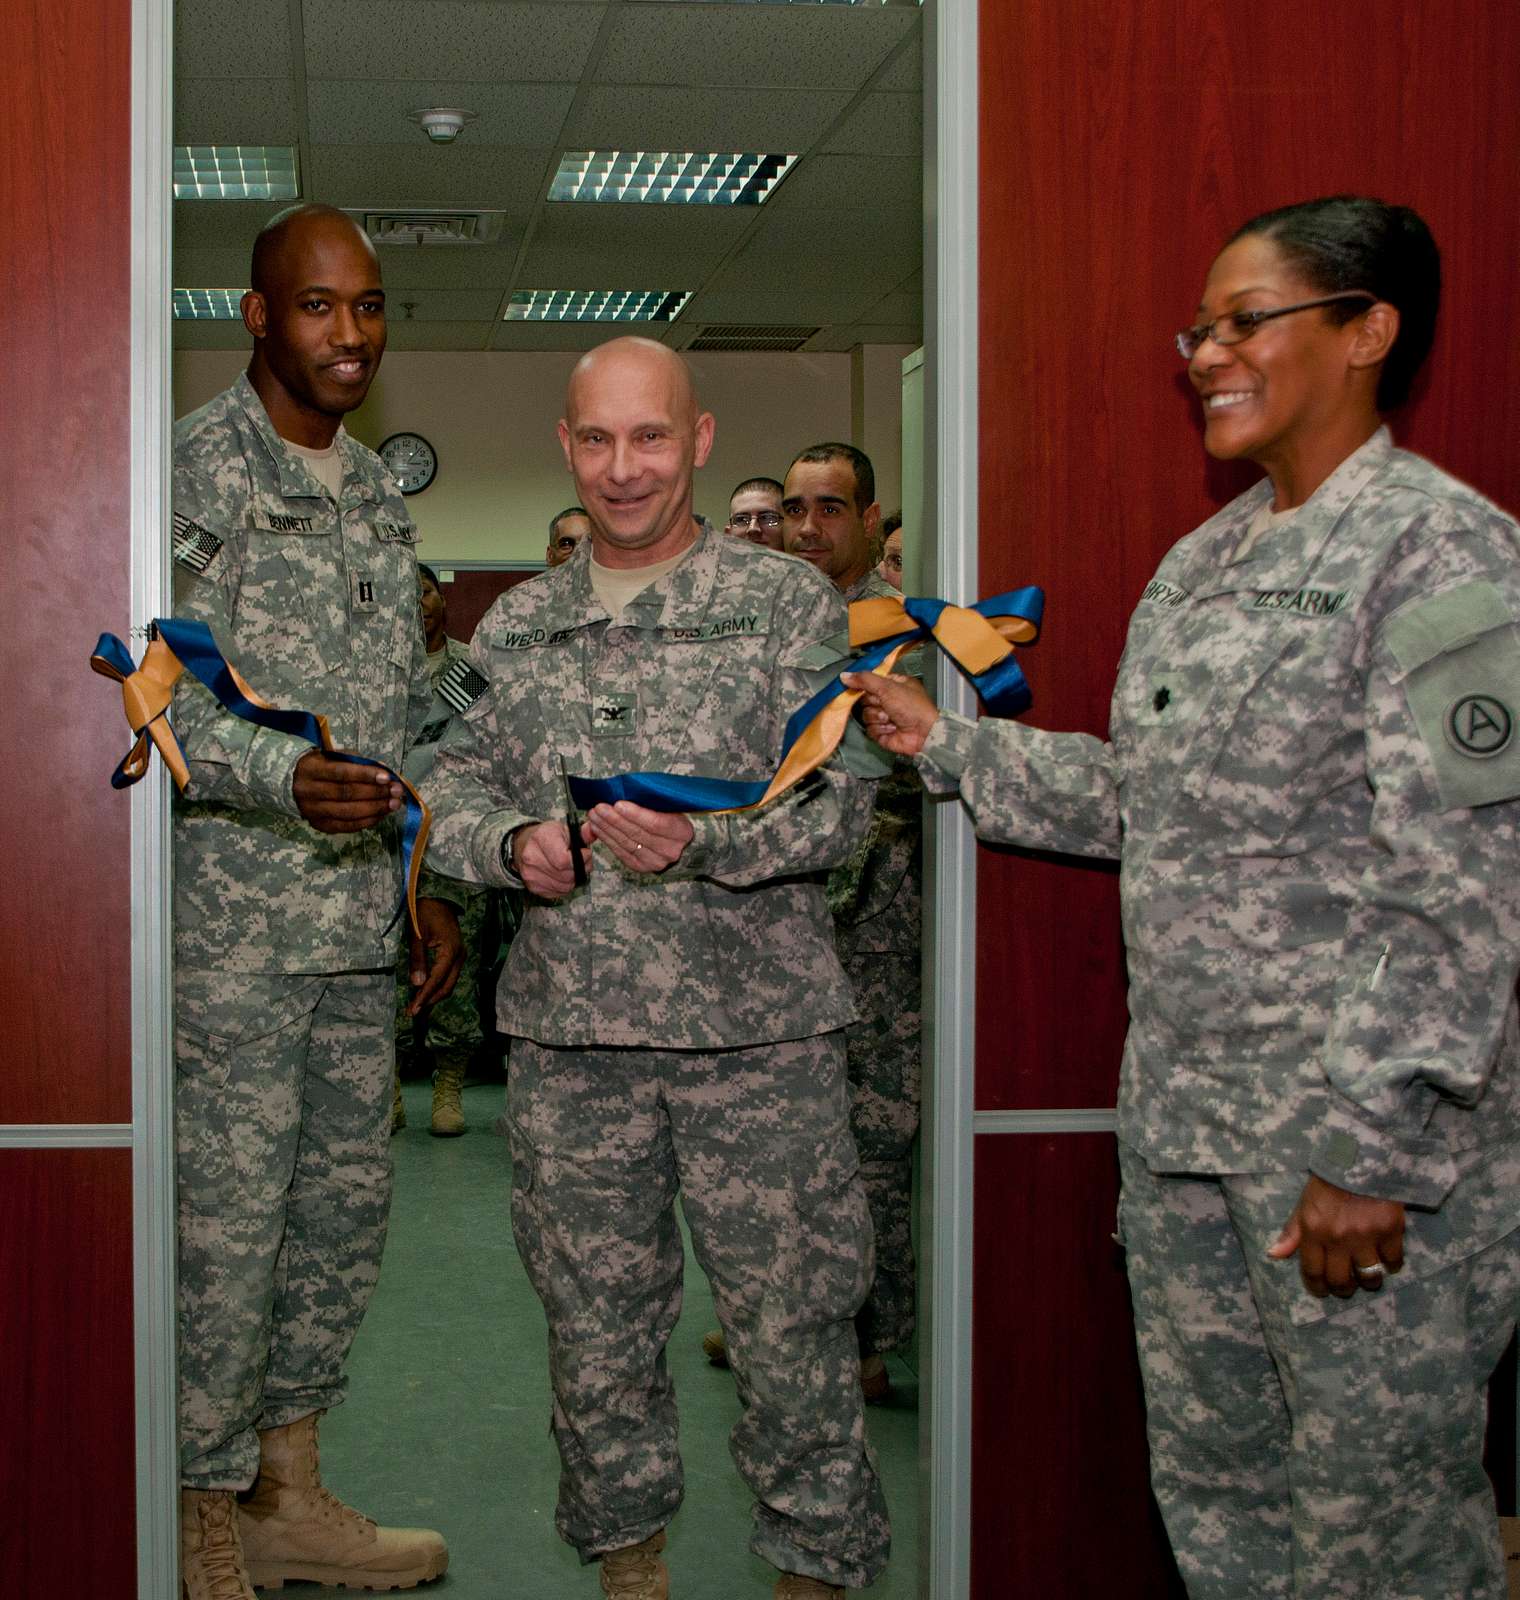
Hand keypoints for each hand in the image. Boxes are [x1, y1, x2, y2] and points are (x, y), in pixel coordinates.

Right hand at [293, 751, 403, 833]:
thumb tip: (385, 773)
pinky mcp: (319, 825)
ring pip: (348, 812)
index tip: (387, 778)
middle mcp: (307, 791)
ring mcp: (311, 811)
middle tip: (397, 792)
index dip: (365, 775)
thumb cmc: (323, 766)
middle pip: (346, 794)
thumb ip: (357, 762)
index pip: (341, 772)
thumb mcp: (335, 757)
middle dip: (376, 793)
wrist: (295, 784)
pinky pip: (346, 826)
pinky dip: (367, 821)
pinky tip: (381, 815)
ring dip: (375, 809)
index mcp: (310, 768)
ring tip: (394, 804)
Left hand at [406, 898, 463, 1015]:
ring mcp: (460, 955)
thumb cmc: (425, 912)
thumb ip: (417, 959)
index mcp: (451, 951)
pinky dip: (438, 985)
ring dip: (434, 995)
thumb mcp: (417, 934)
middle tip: (413, 1011)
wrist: (438, 897)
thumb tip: (417, 984)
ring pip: (449, 983)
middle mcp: (459, 956)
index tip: (413, 1009)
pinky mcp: (456, 954)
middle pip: (447, 986)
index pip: (436, 980)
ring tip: (418, 1005)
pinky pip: (449, 976)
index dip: (425, 996)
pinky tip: (426, 990)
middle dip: (430, 1000)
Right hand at [512, 820, 593, 898]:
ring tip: (574, 869)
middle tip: (584, 863)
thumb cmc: (548, 837)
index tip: (586, 854)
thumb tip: (591, 831)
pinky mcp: (533, 887)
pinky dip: (565, 886)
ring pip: (563, 887)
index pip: (563, 860)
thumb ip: (582, 833)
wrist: (525, 845)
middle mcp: (531, 857)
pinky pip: (557, 893)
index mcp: (540, 838)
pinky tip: (563, 876)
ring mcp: (530, 874)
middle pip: (565, 875)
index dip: (580, 859)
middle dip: (580, 870)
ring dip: (574, 880)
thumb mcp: (564, 829)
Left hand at [584, 801, 693, 872]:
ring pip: (626, 843)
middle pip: (638, 834)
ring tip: (594, 815)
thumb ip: (650, 801)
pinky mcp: (641, 866)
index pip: (657, 823)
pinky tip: (597, 828)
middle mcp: (670, 850)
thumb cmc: (668, 817)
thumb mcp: (667, 806)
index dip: (636, 814)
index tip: (618, 804)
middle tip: (599, 807)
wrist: (673, 841)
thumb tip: (623, 795)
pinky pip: (620, 852)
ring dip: (607, 828)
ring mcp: (655, 861)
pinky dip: (607, 839)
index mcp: (682, 832)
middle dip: (615, 819)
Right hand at [840, 671, 939, 756]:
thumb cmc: (912, 706)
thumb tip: (844, 676)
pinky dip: (881, 729)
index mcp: (893, 685)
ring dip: (878, 717)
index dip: (865, 685)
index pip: (870, 682)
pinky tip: (892, 728)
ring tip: (892, 718)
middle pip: (865, 699)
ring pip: (866, 715)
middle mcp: (889, 700)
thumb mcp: (888, 687)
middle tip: (885, 704)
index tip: (862, 687)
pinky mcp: (882, 732)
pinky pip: (870, 729)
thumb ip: (865, 680)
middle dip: (874, 703)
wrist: (923, 732)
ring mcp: (885, 717)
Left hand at [1267, 1174, 1404, 1298]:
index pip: (1313, 1272)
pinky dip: (1391, 1263)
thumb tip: (1274, 1254)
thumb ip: (1293, 1231)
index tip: (1323, 1291)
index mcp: (1314, 1231)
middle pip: (1341, 1282)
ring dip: (1368, 1281)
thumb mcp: (1305, 1203)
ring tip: (1368, 1273)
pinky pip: (1393, 1262)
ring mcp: (1366, 1237)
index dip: (1318, 1287)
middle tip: (1347, 1285)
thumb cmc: (1329, 1182)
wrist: (1362, 1159)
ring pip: (1369, 1278)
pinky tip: (1386, 1256)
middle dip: (1343, 1289)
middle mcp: (1338, 1239)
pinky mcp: (1391, 1231)